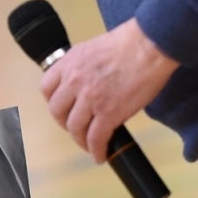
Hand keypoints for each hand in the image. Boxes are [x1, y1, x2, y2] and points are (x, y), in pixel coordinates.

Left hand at [39, 18, 177, 162]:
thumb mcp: (95, 48)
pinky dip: (96, 150)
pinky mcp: (108, 114)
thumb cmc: (131, 42)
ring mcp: (89, 99)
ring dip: (80, 140)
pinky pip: (96, 138)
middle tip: (76, 127)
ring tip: (89, 145)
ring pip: (75, 128)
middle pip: (57, 111)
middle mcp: (73, 81)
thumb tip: (89, 81)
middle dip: (65, 123)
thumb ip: (85, 65)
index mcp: (69, 63)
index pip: (47, 88)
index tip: (62, 108)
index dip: (54, 102)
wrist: (149, 46)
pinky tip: (100, 155)